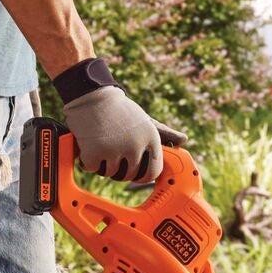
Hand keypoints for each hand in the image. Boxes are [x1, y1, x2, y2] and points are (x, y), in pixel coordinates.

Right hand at [62, 84, 187, 185]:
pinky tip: (89, 148)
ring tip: (102, 147)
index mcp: (151, 138)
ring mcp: (114, 151)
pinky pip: (92, 169)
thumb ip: (164, 133)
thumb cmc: (120, 110)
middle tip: (113, 156)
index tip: (137, 176)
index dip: (144, 177)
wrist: (92, 95)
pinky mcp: (93, 153)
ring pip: (110, 174)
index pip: (153, 172)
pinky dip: (88, 161)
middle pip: (129, 176)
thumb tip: (183, 140)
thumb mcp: (145, 120)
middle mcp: (135, 146)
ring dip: (103, 165)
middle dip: (120, 171)